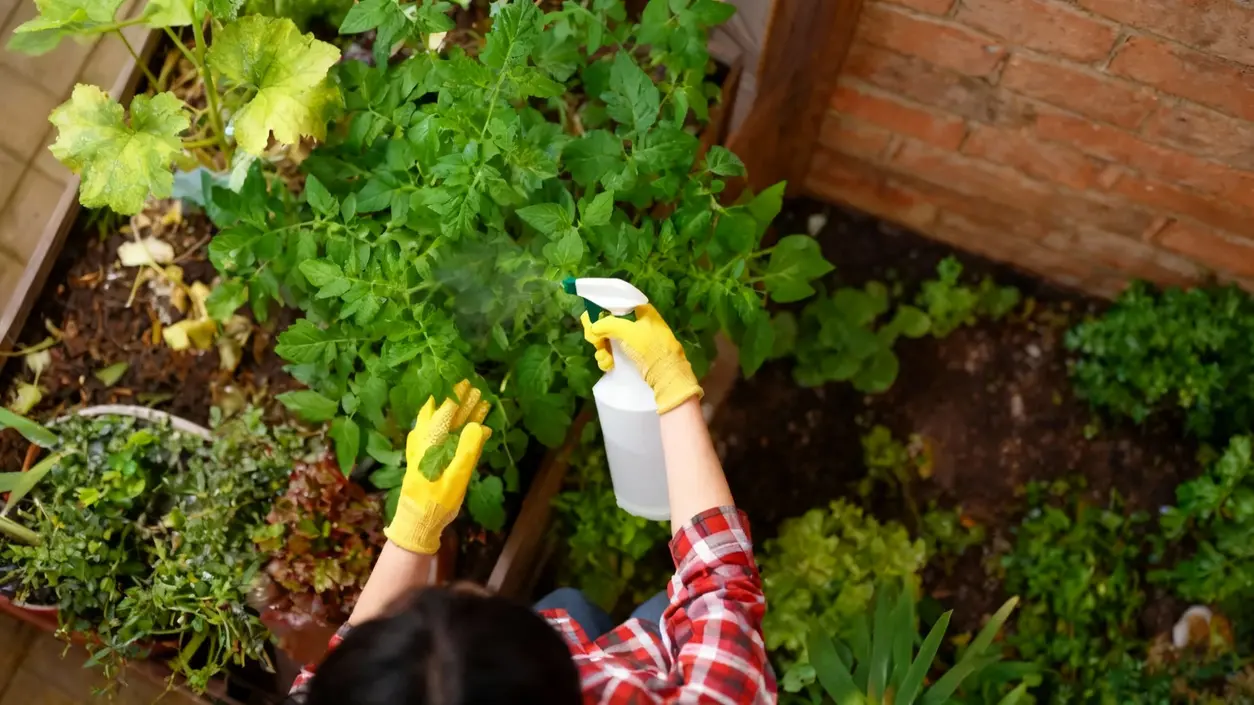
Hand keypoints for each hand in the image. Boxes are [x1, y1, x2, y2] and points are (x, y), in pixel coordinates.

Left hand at [385, 380, 490, 554]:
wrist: (417, 523)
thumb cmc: (435, 502)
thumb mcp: (455, 479)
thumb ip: (467, 451)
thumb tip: (477, 426)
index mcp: (429, 442)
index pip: (444, 410)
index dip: (457, 395)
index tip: (469, 380)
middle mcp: (424, 441)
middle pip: (440, 411)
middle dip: (457, 398)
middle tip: (473, 384)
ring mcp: (425, 449)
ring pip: (444, 423)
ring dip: (461, 412)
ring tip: (479, 401)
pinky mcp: (428, 458)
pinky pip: (444, 435)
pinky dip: (459, 428)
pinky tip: (477, 428)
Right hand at [581, 304, 702, 413]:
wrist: (667, 375)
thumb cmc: (650, 348)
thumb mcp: (628, 331)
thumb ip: (607, 324)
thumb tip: (593, 327)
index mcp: (639, 310)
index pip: (612, 305)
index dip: (598, 314)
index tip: (592, 326)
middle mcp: (635, 322)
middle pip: (606, 323)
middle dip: (598, 336)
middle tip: (596, 344)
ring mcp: (632, 340)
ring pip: (607, 340)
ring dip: (601, 350)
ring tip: (606, 360)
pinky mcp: (630, 355)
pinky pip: (612, 353)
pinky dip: (607, 359)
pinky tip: (609, 366)